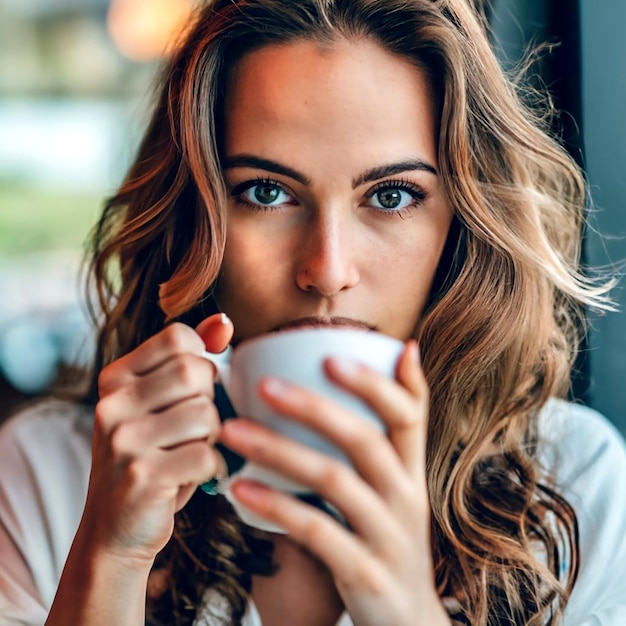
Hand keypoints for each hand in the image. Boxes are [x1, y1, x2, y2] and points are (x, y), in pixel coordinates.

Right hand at [79, 314, 232, 565]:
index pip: (178, 337)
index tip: (197, 388)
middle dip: (212, 401)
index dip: (203, 360)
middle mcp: (112, 405)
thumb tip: (224, 322)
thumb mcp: (160, 405)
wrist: (115, 530)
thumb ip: (189, 359)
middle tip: (200, 427)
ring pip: (206, 414)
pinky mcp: (142, 477)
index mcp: (115, 379)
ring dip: (215, 437)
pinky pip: (207, 455)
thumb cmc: (150, 457)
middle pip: (195, 372)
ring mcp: (123, 441)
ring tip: (197, 452)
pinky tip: (203, 476)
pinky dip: (217, 468)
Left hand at [219, 341, 449, 625]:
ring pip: (334, 481)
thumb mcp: (396, 486)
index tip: (331, 354)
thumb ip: (386, 435)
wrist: (408, 621)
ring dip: (279, 451)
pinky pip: (317, 532)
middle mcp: (406, 495)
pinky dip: (277, 506)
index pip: (409, 412)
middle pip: (365, 439)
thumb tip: (400, 356)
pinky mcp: (365, 572)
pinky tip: (240, 489)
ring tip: (232, 431)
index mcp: (410, 468)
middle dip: (314, 407)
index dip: (375, 381)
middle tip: (263, 385)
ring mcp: (388, 535)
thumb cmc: (388, 535)